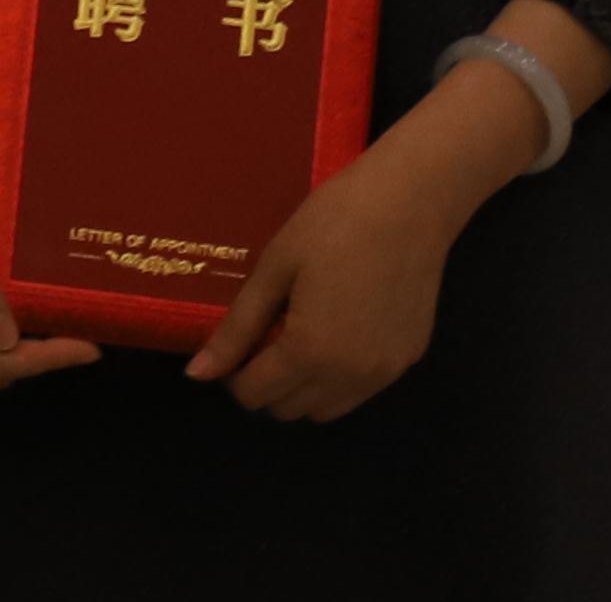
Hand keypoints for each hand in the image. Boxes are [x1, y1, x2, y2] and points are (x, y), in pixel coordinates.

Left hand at [189, 143, 481, 424]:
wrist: (412, 200)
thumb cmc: (334, 222)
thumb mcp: (275, 268)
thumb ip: (237, 329)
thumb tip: (197, 375)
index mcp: (310, 353)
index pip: (254, 394)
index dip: (234, 373)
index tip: (238, 339)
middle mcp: (349, 377)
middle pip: (288, 409)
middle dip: (267, 382)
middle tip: (267, 332)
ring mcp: (384, 373)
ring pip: (326, 410)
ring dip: (303, 387)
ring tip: (301, 334)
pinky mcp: (409, 359)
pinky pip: (360, 391)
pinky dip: (339, 378)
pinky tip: (339, 329)